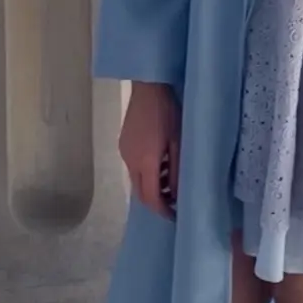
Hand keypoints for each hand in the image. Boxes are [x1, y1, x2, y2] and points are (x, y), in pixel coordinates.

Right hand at [119, 81, 180, 218]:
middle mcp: (130, 161)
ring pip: (136, 180)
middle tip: (173, 202)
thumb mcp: (178, 142)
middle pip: (140, 193)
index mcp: (145, 162)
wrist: (148, 87)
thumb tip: (175, 194)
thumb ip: (176, 170)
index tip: (174, 215)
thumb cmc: (168, 113)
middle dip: (156, 202)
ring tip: (169, 181)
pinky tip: (160, 164)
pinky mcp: (123, 144)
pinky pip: (133, 167)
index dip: (162, 210)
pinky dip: (146, 173)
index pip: (151, 198)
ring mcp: (124, 152)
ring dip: (151, 187)